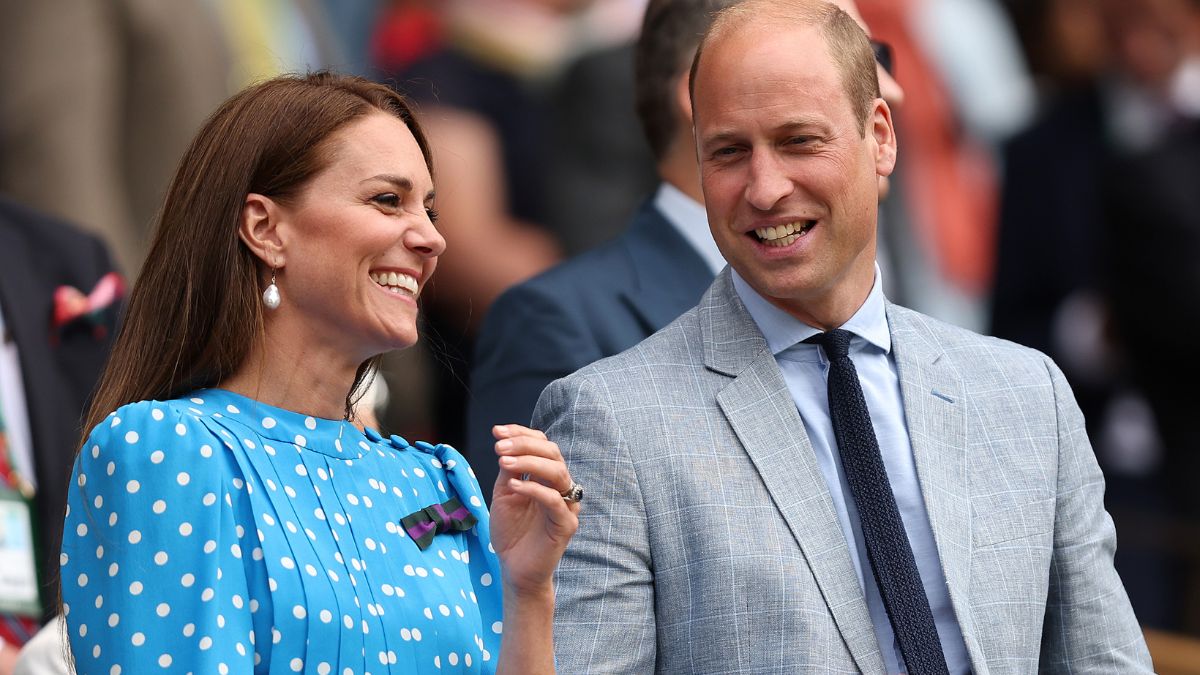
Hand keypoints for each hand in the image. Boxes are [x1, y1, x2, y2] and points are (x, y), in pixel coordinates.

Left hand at [488, 425, 579, 596]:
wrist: (514, 568)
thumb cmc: (510, 532)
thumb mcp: (504, 494)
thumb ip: (509, 471)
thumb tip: (505, 444)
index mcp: (547, 477)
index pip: (542, 445)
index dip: (521, 434)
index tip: (497, 431)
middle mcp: (561, 487)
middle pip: (552, 453)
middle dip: (524, 445)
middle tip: (499, 446)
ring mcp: (566, 505)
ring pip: (557, 472)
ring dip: (529, 462)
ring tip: (503, 461)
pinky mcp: (566, 524)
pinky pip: (554, 500)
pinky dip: (534, 489)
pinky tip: (514, 485)